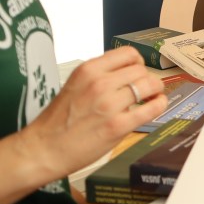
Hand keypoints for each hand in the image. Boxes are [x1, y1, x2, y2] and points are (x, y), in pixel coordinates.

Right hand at [4, 47, 167, 201]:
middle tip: (144, 89)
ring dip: (155, 90)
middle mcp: (100, 83)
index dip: (138, 62)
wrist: (43, 150)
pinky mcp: (118, 125)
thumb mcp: (75, 85)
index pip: (128, 53)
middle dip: (146, 78)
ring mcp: (110, 104)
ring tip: (151, 97)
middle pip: (141, 70)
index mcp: (88, 70)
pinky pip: (152, 108)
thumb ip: (100, 76)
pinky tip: (155, 106)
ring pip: (150, 85)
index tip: (137, 71)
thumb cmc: (58, 120)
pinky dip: (159, 104)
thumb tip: (127, 72)